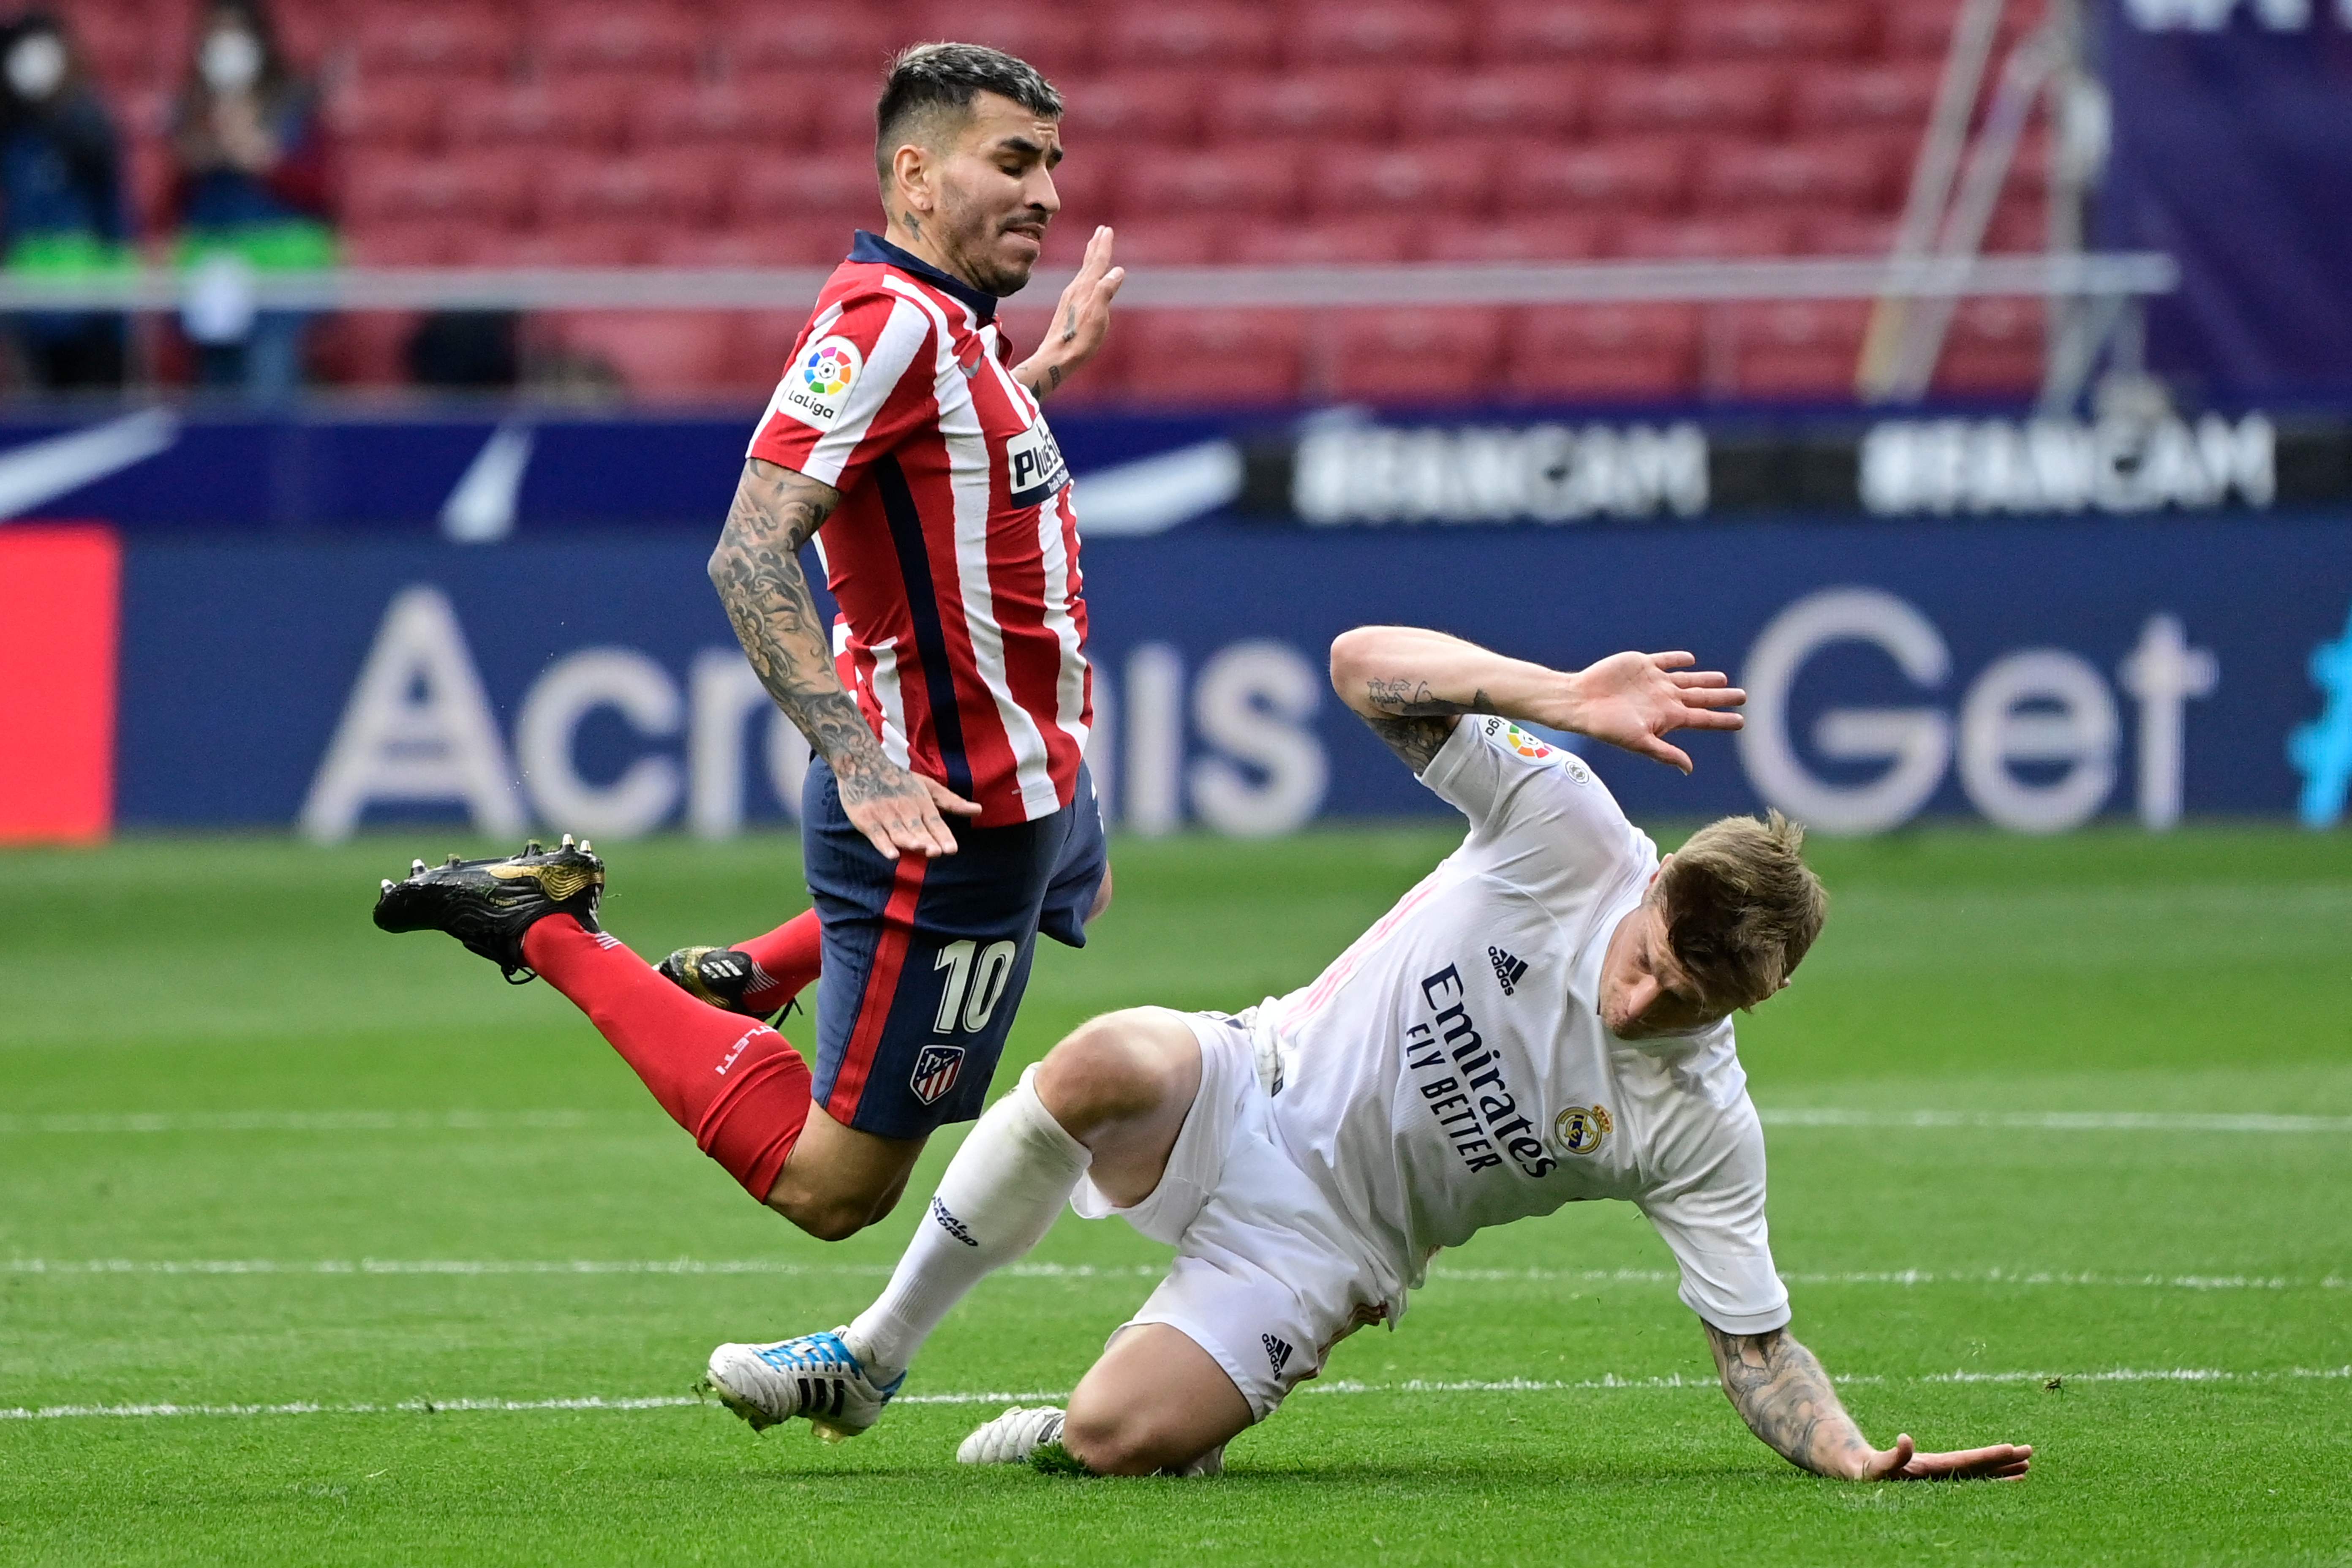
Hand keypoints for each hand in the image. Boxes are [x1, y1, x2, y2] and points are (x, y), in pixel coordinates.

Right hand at [835, 753, 982, 858]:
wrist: (863, 765)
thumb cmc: (899, 780)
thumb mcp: (928, 787)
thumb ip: (952, 802)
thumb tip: (979, 810)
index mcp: (922, 803)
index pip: (935, 823)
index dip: (942, 836)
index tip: (951, 849)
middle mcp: (906, 810)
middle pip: (918, 829)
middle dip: (927, 841)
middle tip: (936, 851)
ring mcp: (885, 815)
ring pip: (899, 832)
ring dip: (908, 841)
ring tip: (919, 848)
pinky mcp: (867, 820)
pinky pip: (877, 835)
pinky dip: (884, 845)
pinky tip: (892, 855)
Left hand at [1016, 226, 1124, 396]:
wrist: (1056, 357)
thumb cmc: (1079, 340)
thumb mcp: (1098, 317)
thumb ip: (1106, 291)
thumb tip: (1117, 270)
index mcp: (1085, 289)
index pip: (1097, 262)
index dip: (1104, 246)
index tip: (1107, 230)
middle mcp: (1076, 289)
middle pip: (1089, 263)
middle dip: (1096, 246)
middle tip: (1101, 231)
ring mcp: (1070, 298)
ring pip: (1083, 271)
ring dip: (1090, 257)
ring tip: (1093, 247)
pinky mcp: (1067, 307)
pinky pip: (1079, 282)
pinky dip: (1085, 273)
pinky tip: (1085, 278)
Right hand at [1554, 651, 1744, 773]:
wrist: (1580, 701)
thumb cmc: (1607, 726)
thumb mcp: (1639, 742)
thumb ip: (1664, 753)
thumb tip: (1689, 769)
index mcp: (1667, 717)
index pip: (1702, 718)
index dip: (1722, 719)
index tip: (1741, 721)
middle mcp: (1664, 699)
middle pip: (1701, 697)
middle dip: (1722, 696)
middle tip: (1743, 695)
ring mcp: (1654, 682)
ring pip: (1688, 679)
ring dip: (1705, 678)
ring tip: (1723, 678)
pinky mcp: (1642, 665)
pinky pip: (1665, 661)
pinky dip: (1679, 660)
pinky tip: (1690, 660)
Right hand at [1857, 1436, 2032, 1480]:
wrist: (1854, 1471)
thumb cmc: (1864, 1470)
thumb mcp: (1876, 1464)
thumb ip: (1892, 1457)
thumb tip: (1905, 1440)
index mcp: (1929, 1472)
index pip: (1965, 1463)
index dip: (1989, 1457)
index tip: (2012, 1450)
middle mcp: (1938, 1475)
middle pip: (1977, 1470)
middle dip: (2003, 1463)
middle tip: (2031, 1455)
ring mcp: (1937, 1474)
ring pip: (1975, 1472)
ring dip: (2000, 1468)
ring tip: (2026, 1464)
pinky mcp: (1933, 1470)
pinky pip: (1965, 1470)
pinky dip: (1984, 1467)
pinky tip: (1999, 1466)